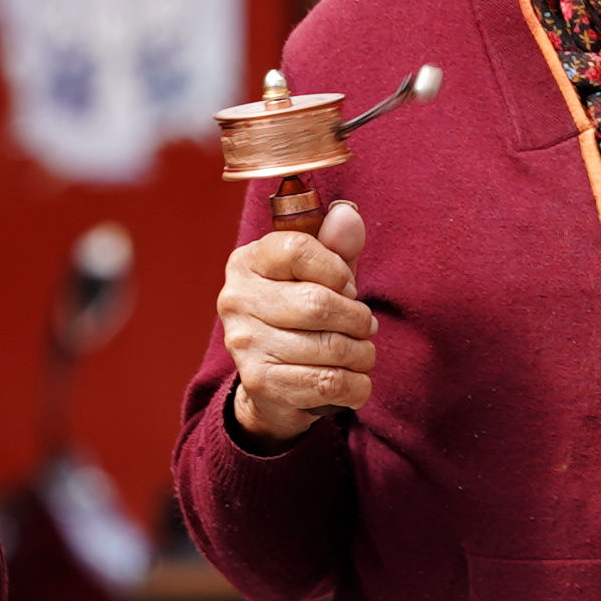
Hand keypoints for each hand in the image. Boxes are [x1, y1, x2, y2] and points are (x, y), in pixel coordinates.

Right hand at [218, 199, 375, 444]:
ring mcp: (245, 343)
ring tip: (360, 353)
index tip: (348, 288)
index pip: (298, 250)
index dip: (338, 270)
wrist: (271, 385)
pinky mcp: (260, 383)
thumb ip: (337, 245)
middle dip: (357, 319)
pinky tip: (354, 380)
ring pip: (331, 347)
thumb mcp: (320, 274)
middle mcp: (236, 300)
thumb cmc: (301, 316)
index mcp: (247, 262)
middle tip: (364, 326)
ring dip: (362, 354)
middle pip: (318, 304)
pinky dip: (357, 385)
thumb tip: (347, 215)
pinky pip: (330, 383)